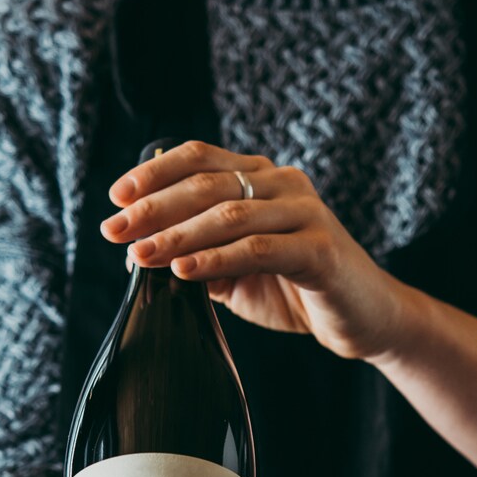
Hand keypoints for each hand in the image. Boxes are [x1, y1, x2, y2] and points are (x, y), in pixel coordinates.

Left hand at [102, 140, 404, 360]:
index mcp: (262, 177)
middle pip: (207, 183)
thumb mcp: (237, 273)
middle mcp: (285, 184)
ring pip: (230, 214)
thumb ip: (199, 257)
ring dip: (178, 235)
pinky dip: (216, 259)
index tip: (116, 198)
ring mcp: (306, 212)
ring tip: (140, 255)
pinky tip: (185, 271)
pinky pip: (259, 249)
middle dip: (154, 207)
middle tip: (114, 230)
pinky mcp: (320, 249)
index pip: (200, 157)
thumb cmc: (296, 291)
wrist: (362, 319)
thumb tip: (141, 255)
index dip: (154, 172)